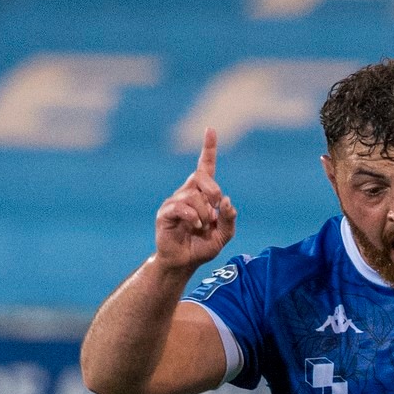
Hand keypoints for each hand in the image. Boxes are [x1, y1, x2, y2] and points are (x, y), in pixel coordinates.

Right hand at [155, 129, 237, 273]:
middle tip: (215, 211)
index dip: (208, 149)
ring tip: (202, 227)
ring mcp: (174, 202)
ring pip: (193, 195)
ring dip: (204, 213)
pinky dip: (192, 217)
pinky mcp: (165, 213)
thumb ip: (229, 219)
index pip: (205, 167)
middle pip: (201, 177)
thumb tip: (227, 201)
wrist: (183, 263)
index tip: (210, 130)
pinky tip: (195, 226)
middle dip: (213, 192)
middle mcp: (186, 193)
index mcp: (202, 194)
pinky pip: (180, 207)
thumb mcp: (223, 235)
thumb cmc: (201, 247)